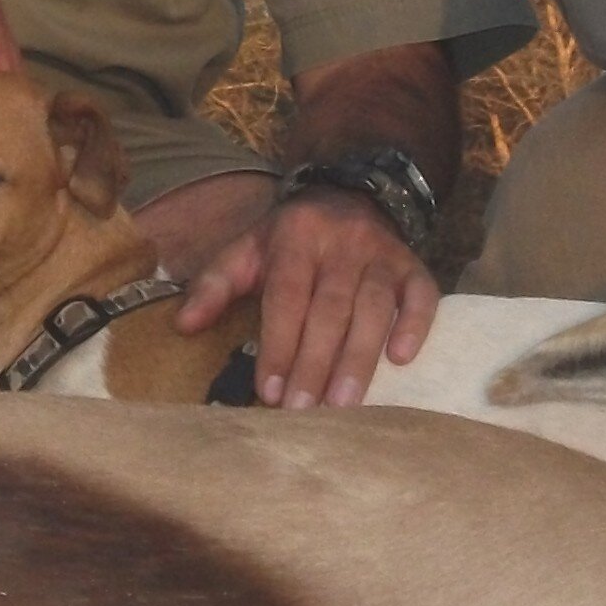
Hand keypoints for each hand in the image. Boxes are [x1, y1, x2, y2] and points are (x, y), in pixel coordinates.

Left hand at [176, 188, 437, 408]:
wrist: (349, 195)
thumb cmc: (290, 239)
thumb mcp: (247, 249)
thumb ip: (214, 284)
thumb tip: (183, 325)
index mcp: (295, 238)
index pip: (286, 296)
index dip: (278, 344)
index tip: (269, 390)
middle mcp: (342, 244)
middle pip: (330, 308)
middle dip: (315, 362)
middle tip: (305, 410)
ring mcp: (382, 254)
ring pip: (374, 307)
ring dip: (359, 357)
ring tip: (345, 403)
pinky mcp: (412, 266)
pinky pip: (422, 295)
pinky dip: (415, 325)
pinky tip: (402, 359)